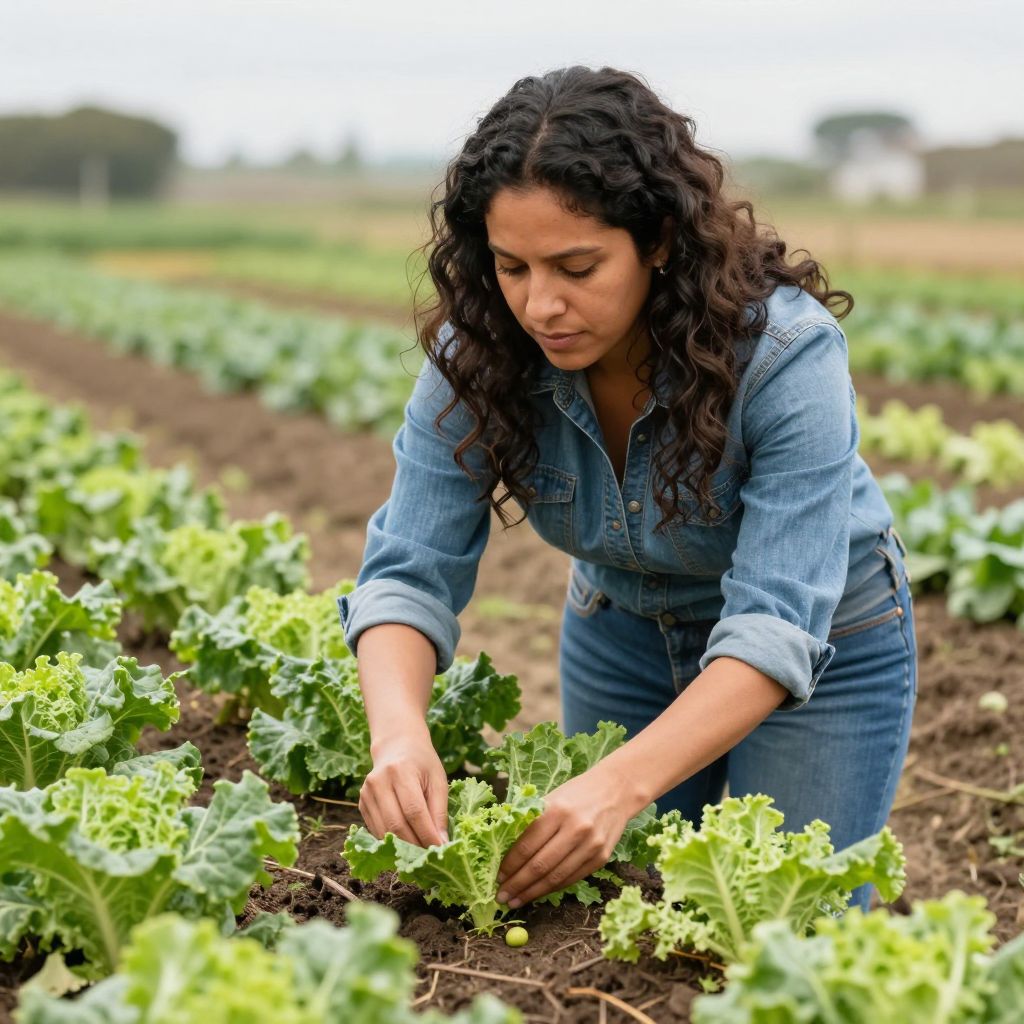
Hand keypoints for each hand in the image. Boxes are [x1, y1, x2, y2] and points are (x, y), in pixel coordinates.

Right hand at [359, 731, 448, 848]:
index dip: (427, 834)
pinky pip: (376, 830)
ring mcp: (366, 793)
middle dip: (415, 845)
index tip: (440, 849)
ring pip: (384, 831)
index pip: (414, 811)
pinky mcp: (362, 803)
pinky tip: (406, 842)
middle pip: (396, 824)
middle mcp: (379, 782)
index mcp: (401, 771)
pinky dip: (392, 841)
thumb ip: (440, 811)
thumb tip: (442, 843)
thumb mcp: (438, 780)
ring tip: (420, 852)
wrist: (396, 746)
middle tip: (430, 856)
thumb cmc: (422, 763)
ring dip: (403, 847)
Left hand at [495, 765, 637, 908]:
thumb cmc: (577, 793)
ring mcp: (590, 845)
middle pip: (540, 866)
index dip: (510, 865)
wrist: (615, 790)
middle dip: (518, 884)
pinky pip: (572, 879)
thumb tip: (505, 850)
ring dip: (533, 893)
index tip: (498, 877)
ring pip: (556, 877)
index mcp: (557, 810)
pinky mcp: (601, 858)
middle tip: (502, 896)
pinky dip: (553, 888)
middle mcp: (575, 829)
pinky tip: (539, 893)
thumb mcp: (552, 798)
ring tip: (517, 901)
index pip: (527, 845)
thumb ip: (532, 822)